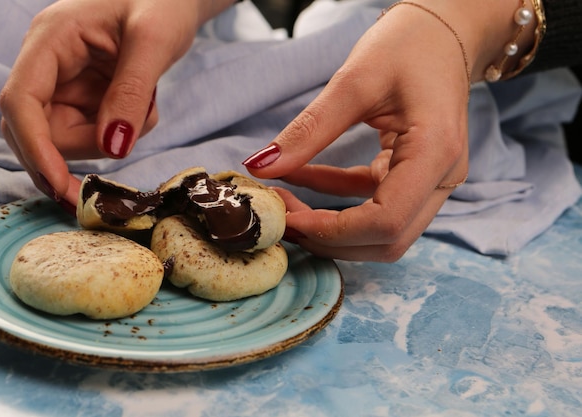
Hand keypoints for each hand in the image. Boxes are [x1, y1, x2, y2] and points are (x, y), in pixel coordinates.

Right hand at [0, 0, 233, 207]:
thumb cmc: (163, 2)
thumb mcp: (154, 41)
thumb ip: (132, 92)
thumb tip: (113, 148)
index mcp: (52, 39)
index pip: (20, 101)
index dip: (35, 148)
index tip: (60, 185)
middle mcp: (48, 64)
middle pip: (39, 129)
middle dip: (83, 148)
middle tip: (128, 140)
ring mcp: (65, 82)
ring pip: (68, 139)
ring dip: (110, 140)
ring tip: (149, 108)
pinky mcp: (84, 97)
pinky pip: (93, 134)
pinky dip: (120, 134)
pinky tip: (145, 109)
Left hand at [243, 3, 475, 261]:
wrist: (443, 31)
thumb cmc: (409, 44)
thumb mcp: (353, 81)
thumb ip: (308, 130)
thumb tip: (260, 166)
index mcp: (435, 153)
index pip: (386, 222)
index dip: (333, 231)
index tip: (286, 219)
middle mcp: (442, 177)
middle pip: (387, 240)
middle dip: (330, 238)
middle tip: (281, 220)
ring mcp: (432, 180)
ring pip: (381, 232)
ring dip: (332, 227)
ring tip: (286, 204)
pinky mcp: (415, 175)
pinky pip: (373, 203)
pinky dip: (336, 199)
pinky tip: (300, 178)